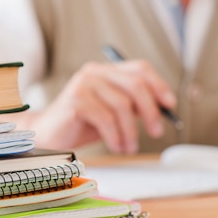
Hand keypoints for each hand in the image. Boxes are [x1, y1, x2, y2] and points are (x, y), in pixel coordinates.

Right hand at [29, 60, 175, 153]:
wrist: (47, 135)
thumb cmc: (81, 124)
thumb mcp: (112, 112)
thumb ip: (133, 105)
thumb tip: (164, 108)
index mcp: (105, 71)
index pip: (140, 69)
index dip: (159, 86)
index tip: (170, 105)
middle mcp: (94, 72)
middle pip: (135, 86)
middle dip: (151, 111)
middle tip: (157, 132)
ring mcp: (83, 84)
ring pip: (122, 106)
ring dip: (131, 132)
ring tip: (129, 148)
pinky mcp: (75, 101)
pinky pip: (106, 119)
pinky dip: (116, 137)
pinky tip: (116, 147)